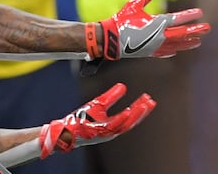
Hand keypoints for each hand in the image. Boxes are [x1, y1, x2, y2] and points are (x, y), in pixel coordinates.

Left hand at [39, 83, 155, 157]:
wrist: (66, 130)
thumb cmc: (81, 119)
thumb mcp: (98, 104)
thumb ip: (111, 96)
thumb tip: (123, 86)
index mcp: (113, 125)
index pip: (130, 116)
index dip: (140, 108)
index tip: (148, 99)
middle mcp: (112, 130)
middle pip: (130, 121)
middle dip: (141, 112)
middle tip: (151, 102)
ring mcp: (105, 132)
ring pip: (124, 124)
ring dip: (135, 115)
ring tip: (143, 105)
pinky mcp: (98, 132)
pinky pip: (112, 126)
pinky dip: (121, 120)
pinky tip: (127, 112)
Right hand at [99, 0, 209, 59]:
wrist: (110, 39)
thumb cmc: (121, 20)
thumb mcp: (133, 5)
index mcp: (157, 23)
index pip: (178, 18)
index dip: (189, 15)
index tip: (200, 12)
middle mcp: (160, 35)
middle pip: (182, 33)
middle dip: (196, 30)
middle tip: (207, 28)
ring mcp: (156, 45)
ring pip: (177, 45)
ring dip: (188, 42)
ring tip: (198, 41)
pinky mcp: (149, 52)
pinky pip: (165, 52)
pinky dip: (173, 50)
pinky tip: (177, 51)